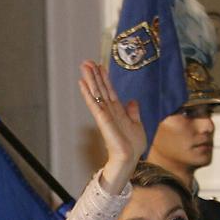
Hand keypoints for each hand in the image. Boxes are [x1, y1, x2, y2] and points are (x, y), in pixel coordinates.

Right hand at [78, 60, 145, 194]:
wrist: (130, 158)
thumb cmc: (133, 146)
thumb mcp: (137, 124)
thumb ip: (133, 112)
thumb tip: (132, 101)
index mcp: (118, 110)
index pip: (109, 90)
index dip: (104, 77)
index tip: (99, 65)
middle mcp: (109, 110)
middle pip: (100, 88)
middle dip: (93, 74)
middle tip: (85, 61)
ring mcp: (104, 114)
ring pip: (96, 93)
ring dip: (89, 79)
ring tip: (83, 66)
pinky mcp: (102, 119)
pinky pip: (94, 103)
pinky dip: (88, 93)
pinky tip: (82, 83)